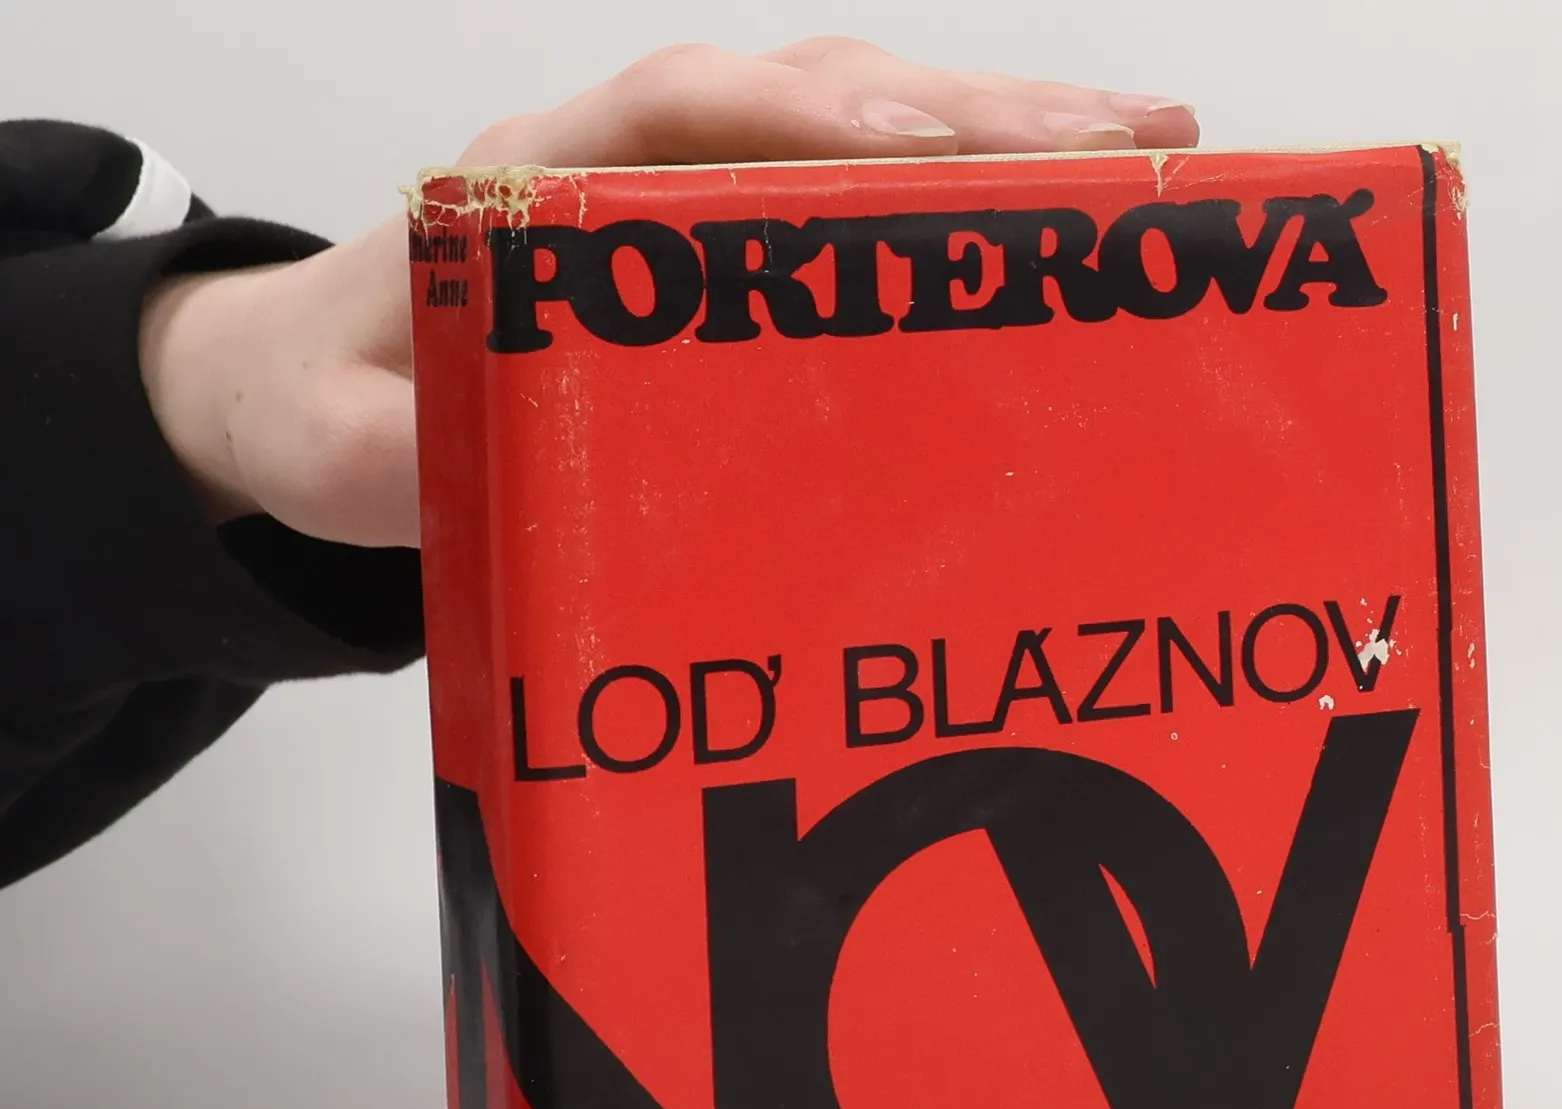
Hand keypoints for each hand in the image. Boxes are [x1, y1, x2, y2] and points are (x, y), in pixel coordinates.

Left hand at [139, 39, 1199, 548]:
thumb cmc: (342, 408)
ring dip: (1002, 132)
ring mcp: (694, 193)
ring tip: (1147, 154)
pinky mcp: (733, 239)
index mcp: (538, 186)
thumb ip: (388, 457)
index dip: (803, 125)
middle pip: (817, 97)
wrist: (316, 390)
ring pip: (863, 126)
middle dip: (973, 113)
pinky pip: (861, 191)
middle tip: (1126, 143)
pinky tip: (1062, 207)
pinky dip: (963, 190)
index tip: (915, 154)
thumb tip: (459, 459)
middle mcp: (632, 163)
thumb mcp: (341, 453)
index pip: (684, 116)